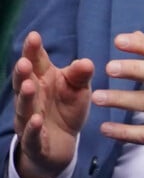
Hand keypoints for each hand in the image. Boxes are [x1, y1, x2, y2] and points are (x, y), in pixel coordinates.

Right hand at [12, 31, 93, 177]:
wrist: (64, 141)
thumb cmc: (68, 107)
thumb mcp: (79, 88)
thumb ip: (81, 75)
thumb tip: (87, 62)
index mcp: (43, 79)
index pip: (36, 62)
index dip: (33, 50)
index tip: (34, 36)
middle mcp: (32, 97)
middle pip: (24, 83)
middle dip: (23, 73)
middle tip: (24, 62)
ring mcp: (29, 119)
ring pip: (24, 107)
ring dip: (26, 97)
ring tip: (29, 86)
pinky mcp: (34, 141)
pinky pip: (31, 135)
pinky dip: (33, 128)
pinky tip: (37, 120)